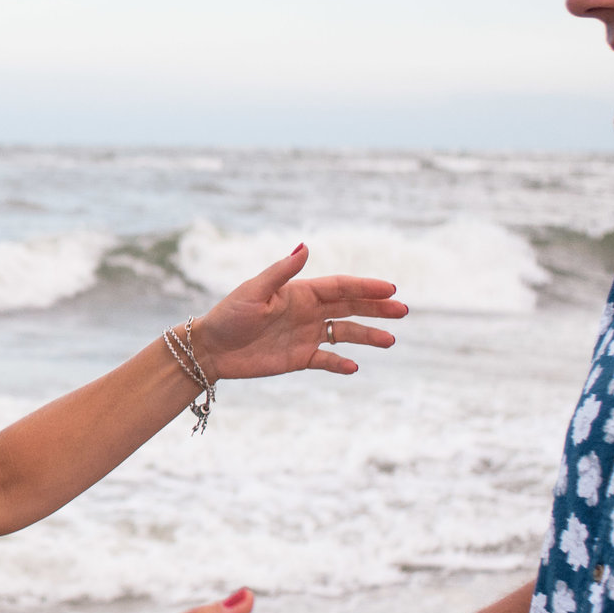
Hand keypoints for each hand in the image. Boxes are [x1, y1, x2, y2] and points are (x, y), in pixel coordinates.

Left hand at [192, 245, 405, 380]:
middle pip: (350, 307)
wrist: (210, 349)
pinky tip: (355, 366)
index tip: (391, 288)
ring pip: (344, 333)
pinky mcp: (298, 358)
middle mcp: (307, 311)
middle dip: (377, 308)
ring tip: (390, 340)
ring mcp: (305, 334)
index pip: (340, 286)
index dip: (365, 286)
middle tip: (403, 311)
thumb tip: (305, 246)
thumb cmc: (229, 315)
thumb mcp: (254, 292)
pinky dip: (340, 362)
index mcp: (299, 292)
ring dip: (367, 336)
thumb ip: (282, 272)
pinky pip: (326, 359)